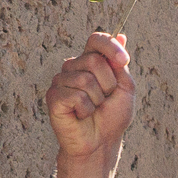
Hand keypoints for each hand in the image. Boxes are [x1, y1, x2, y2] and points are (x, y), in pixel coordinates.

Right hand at [46, 33, 134, 160]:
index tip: (123, 61)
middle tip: (105, 99)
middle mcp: (73, 67)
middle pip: (94, 60)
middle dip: (108, 84)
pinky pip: (75, 95)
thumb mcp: (125, 87)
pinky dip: (86, 108)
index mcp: (91, 62)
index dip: (110, 46)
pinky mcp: (53, 97)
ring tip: (93, 108)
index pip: (96, 39)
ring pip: (85, 79)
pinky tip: (82, 115)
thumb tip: (121, 35)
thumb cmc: (112, 116)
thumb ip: (120, 64)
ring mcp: (61, 81)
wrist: (101, 141)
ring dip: (97, 99)